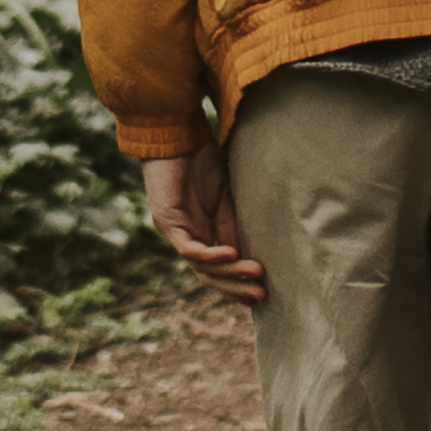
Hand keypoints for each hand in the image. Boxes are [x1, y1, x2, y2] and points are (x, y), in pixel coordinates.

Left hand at [142, 142, 262, 302]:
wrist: (177, 135)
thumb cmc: (203, 160)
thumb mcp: (228, 198)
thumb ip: (236, 224)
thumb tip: (254, 252)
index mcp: (205, 234)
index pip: (220, 270)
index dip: (239, 285)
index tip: (264, 292)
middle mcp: (189, 238)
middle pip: (211, 276)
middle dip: (236, 287)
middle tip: (261, 295)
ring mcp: (176, 232)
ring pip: (202, 267)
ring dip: (229, 273)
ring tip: (255, 274)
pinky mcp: (166, 222)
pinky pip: (189, 249)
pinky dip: (211, 255)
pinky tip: (232, 253)